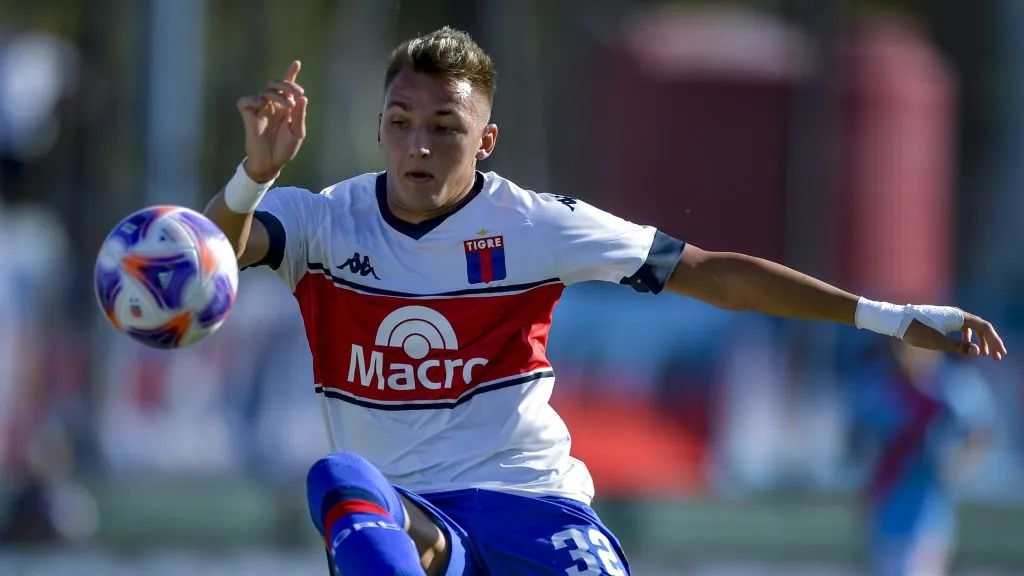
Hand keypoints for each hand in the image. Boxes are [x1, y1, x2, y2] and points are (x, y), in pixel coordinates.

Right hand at [236, 60, 307, 182]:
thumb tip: (302, 97)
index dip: (290, 74)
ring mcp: (260, 110)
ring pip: (265, 91)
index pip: (287, 87)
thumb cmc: (284, 149)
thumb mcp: (297, 133)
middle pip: (275, 84)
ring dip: (278, 95)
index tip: (296, 63)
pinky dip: (251, 99)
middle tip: (297, 93)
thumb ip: (299, 115)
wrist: (271, 164)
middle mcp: (272, 106)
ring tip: (287, 106)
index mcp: (285, 108)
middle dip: (287, 83)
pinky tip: (260, 102)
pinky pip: (245, 102)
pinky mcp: (249, 117)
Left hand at [902, 308, 1007, 360]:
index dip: (995, 340)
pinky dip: (969, 336)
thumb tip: (977, 351)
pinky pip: (962, 327)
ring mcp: (949, 315)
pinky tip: (967, 345)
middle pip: (981, 326)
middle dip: (990, 342)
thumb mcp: (937, 342)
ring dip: (980, 340)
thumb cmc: (916, 331)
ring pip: (972, 327)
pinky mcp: (942, 319)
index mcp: (958, 317)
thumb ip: (958, 347)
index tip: (1000, 354)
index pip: (984, 327)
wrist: (897, 320)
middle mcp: (956, 313)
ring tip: (983, 354)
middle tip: (997, 356)